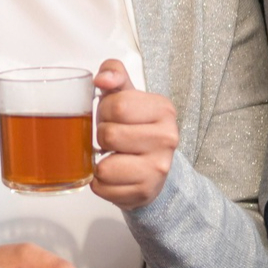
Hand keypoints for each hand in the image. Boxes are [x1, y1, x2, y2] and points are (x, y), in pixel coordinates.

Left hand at [91, 59, 177, 209]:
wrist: (152, 169)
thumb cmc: (133, 127)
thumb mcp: (126, 95)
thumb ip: (113, 74)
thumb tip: (102, 79)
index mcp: (163, 109)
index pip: (117, 105)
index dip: (104, 111)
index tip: (112, 117)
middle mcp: (167, 138)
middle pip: (109, 135)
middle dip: (101, 136)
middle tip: (112, 139)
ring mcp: (158, 168)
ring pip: (104, 166)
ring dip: (99, 162)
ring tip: (114, 157)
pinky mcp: (145, 192)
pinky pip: (102, 187)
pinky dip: (100, 183)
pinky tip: (115, 175)